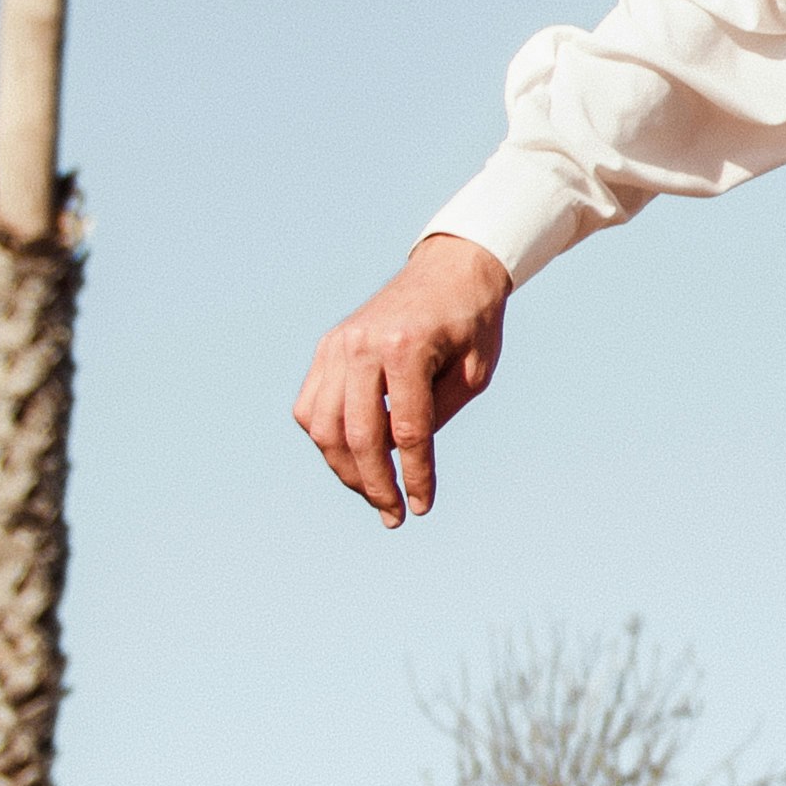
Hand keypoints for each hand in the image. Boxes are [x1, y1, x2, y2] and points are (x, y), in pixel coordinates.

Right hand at [297, 236, 509, 524]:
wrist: (450, 270)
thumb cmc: (471, 323)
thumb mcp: (473, 374)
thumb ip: (435, 417)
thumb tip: (400, 463)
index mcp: (406, 347)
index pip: (406, 431)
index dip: (414, 475)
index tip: (420, 508)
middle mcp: (362, 345)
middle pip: (357, 435)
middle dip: (375, 484)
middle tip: (393, 515)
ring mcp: (338, 344)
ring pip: (323, 426)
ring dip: (345, 469)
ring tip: (373, 492)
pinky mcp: (327, 347)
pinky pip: (311, 407)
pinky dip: (326, 439)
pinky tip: (351, 458)